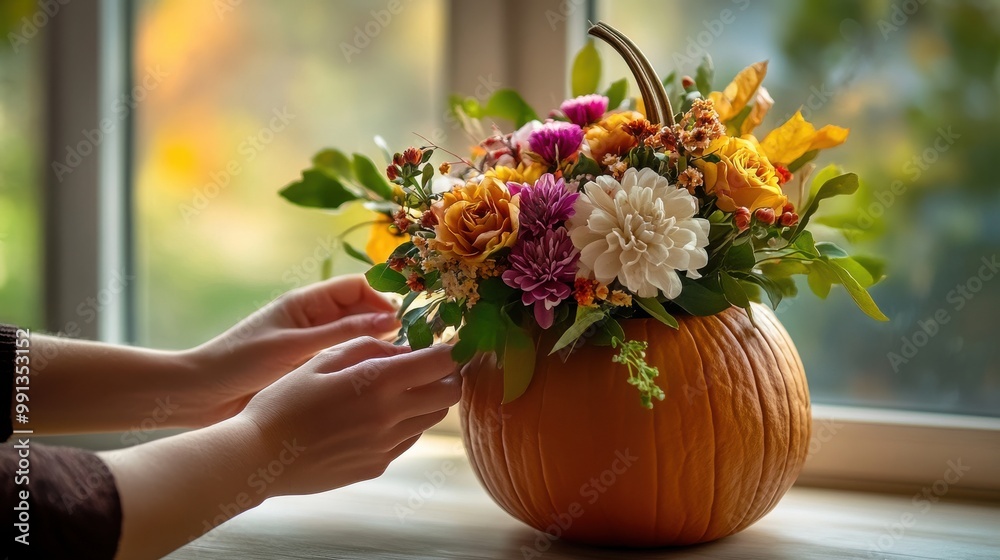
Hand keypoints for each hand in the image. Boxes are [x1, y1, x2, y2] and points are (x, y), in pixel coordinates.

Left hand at [188, 275, 400, 424]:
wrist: (201, 394)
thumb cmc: (240, 362)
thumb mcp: (294, 346)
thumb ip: (341, 333)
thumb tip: (389, 321)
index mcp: (306, 302)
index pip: (357, 287)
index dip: (381, 299)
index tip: (399, 323)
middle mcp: (313, 319)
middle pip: (362, 311)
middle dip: (385, 323)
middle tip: (408, 346)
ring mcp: (312, 343)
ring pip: (356, 337)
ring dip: (376, 346)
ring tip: (396, 365)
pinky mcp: (309, 367)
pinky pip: (344, 360)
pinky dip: (362, 366)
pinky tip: (375, 382)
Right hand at [236, 338, 460, 496]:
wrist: (257, 458)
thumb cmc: (283, 401)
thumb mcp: (322, 360)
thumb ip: (369, 349)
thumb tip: (404, 349)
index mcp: (377, 383)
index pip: (440, 364)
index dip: (452, 350)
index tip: (450, 344)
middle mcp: (390, 417)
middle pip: (449, 394)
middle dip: (449, 376)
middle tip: (431, 366)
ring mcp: (385, 446)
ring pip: (432, 419)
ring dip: (428, 400)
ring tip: (402, 388)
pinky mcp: (376, 467)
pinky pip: (408, 440)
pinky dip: (407, 423)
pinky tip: (379, 415)